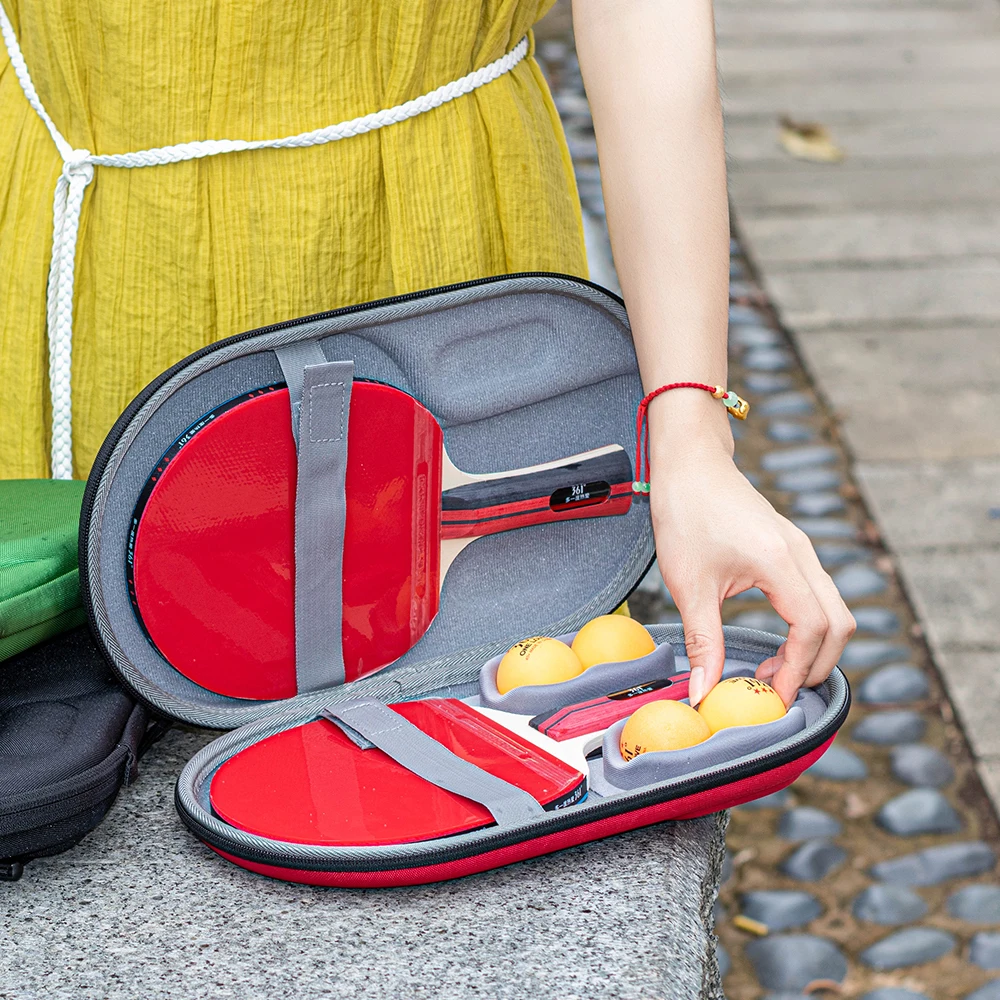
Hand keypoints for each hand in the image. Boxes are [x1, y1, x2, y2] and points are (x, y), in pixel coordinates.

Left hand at [648, 403, 855, 707]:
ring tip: (771, 670)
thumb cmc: (685, 513)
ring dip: (813, 648)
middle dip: (817, 665)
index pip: (813, 629)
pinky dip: (808, 627)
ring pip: (833, 610)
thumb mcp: (687, 585)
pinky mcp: (792, 549)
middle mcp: (801, 554)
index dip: (799, 670)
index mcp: (779, 561)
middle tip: (777, 691)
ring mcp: (800, 549)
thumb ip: (703, 641)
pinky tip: (773, 642)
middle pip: (839, 624)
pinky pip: (818, 596)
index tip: (773, 697)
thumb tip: (703, 693)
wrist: (690, 464)